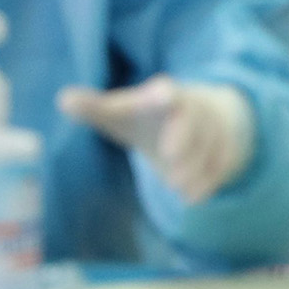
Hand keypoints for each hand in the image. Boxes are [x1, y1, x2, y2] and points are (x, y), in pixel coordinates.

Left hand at [56, 76, 255, 204]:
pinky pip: (222, 165)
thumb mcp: (123, 112)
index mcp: (164, 95)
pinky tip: (192, 197)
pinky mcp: (226, 149)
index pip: (166, 91)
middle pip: (195, 120)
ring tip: (176, 187)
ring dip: (194, 169)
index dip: (163, 95)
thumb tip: (62, 99)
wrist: (202, 118)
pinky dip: (208, 182)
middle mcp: (193, 108)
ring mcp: (214, 128)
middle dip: (184, 140)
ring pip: (211, 146)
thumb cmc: (150, 116)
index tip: (164, 96)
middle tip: (169, 165)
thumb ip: (94, 107)